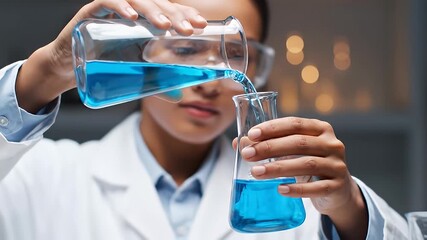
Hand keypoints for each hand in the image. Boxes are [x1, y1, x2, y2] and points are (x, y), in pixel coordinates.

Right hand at [16, 0, 206, 112]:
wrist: (70, 67)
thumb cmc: (104, 64)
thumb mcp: (135, 74)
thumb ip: (156, 82)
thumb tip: (180, 97)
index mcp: (143, 22)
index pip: (168, 11)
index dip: (185, 14)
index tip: (201, 24)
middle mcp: (130, 12)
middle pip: (156, 4)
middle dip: (174, 15)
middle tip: (188, 29)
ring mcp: (112, 11)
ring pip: (136, 0)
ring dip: (152, 11)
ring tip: (164, 26)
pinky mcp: (91, 13)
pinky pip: (106, 2)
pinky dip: (119, 6)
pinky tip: (131, 17)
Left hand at [238, 117, 367, 238]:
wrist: (338, 190)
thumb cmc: (309, 164)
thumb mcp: (292, 152)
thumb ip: (270, 144)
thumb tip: (240, 142)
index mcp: (320, 129)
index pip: (294, 123)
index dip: (272, 128)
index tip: (252, 134)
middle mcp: (332, 144)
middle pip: (298, 143)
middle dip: (269, 148)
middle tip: (248, 155)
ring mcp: (337, 165)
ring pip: (306, 164)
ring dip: (278, 168)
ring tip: (256, 173)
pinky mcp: (337, 186)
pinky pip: (316, 188)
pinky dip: (297, 189)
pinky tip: (280, 189)